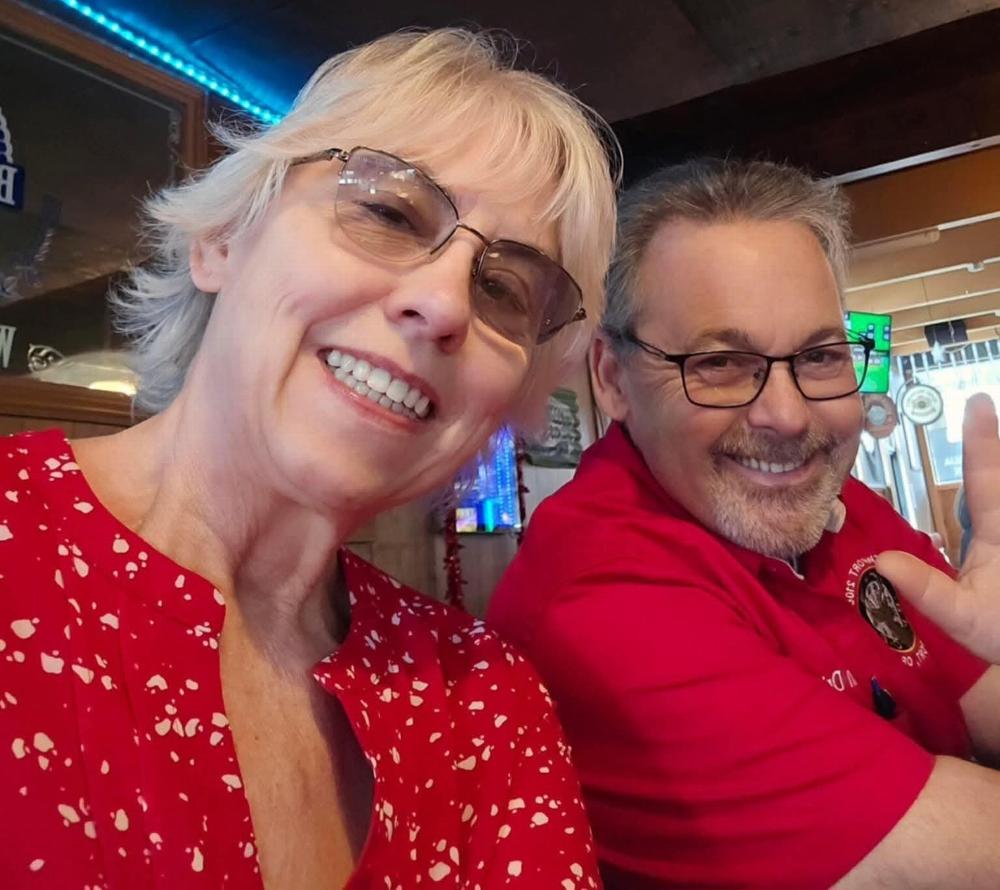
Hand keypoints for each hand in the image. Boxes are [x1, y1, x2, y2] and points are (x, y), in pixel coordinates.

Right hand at [877, 393, 999, 663]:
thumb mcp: (963, 621)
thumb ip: (924, 589)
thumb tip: (881, 559)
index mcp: (998, 536)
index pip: (988, 478)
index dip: (981, 440)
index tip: (978, 401)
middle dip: (995, 446)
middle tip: (987, 408)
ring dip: (993, 470)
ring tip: (985, 437)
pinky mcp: (997, 551)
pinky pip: (991, 510)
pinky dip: (987, 495)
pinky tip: (977, 502)